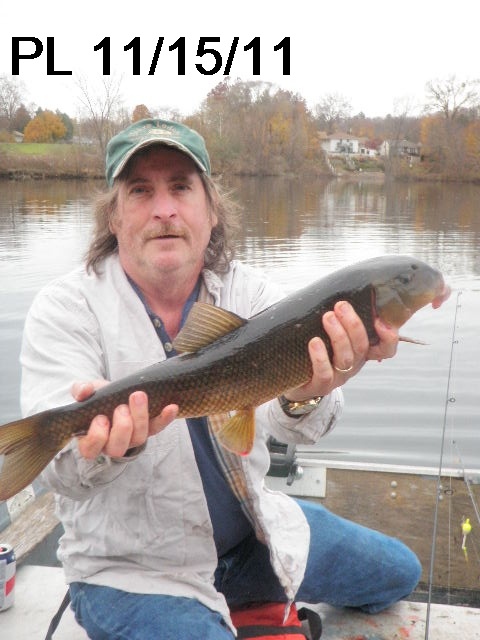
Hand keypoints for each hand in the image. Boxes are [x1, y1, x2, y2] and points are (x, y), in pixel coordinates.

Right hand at [71, 380, 178, 458]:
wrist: (115, 393)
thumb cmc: (97, 398)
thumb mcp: (87, 392)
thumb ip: (81, 390)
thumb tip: (84, 391)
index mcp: (91, 440)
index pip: (91, 449)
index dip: (97, 436)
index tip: (101, 418)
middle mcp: (112, 444)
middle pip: (118, 447)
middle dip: (122, 428)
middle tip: (121, 407)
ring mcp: (132, 439)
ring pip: (139, 439)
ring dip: (141, 418)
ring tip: (138, 396)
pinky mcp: (149, 429)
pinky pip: (158, 427)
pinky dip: (165, 418)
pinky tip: (171, 406)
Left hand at [283, 301, 398, 401]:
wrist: (293, 379)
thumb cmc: (313, 349)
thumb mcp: (329, 332)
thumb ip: (338, 315)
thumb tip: (337, 286)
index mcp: (360, 352)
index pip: (386, 349)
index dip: (389, 337)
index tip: (380, 320)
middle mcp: (353, 365)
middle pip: (362, 347)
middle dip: (354, 325)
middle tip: (340, 306)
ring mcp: (338, 377)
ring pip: (346, 358)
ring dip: (338, 335)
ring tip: (327, 317)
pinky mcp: (320, 385)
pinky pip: (324, 372)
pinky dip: (320, 356)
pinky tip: (314, 342)